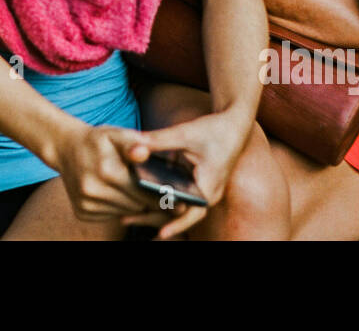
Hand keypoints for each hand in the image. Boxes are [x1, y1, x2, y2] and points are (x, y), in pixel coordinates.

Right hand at [52, 124, 154, 221]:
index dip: (155, 189)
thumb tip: (144, 153)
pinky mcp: (82, 212)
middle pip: (136, 205)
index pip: (144, 192)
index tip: (159, 184)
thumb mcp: (116, 134)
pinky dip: (115, 207)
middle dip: (143, 196)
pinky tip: (111, 192)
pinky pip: (110, 216)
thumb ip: (134, 143)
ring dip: (129, 203)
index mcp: (107, 170)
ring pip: (124, 213)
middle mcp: (93, 190)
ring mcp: (86, 203)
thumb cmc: (98, 141)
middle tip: (142, 182)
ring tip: (124, 185)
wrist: (65, 148)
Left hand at [122, 109, 248, 239]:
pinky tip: (136, 193)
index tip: (161, 234)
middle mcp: (204, 193)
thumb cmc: (216, 130)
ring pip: (173, 205)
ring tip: (126, 214)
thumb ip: (160, 140)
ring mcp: (198, 189)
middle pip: (177, 213)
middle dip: (152, 217)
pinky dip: (157, 194)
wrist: (233, 124)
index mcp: (208, 187)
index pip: (192, 213)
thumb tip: (135, 142)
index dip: (177, 225)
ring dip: (152, 208)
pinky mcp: (192, 182)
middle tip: (125, 219)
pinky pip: (173, 193)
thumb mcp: (187, 134)